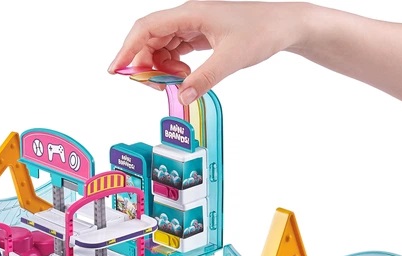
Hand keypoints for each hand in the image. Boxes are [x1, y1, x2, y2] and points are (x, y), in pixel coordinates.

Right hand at [108, 1, 310, 104]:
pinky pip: (176, 49)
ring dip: (161, 67)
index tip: (116, 70)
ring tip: (177, 82)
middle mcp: (189, 15)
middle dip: (146, 63)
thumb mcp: (232, 58)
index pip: (147, 28)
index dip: (128, 49)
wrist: (286, 25)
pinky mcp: (200, 34)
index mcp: (191, 12)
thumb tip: (181, 97)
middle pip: (150, 38)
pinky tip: (184, 77)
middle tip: (153, 88)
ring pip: (162, 45)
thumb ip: (205, 79)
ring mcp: (194, 24)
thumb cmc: (263, 31)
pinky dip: (174, 66)